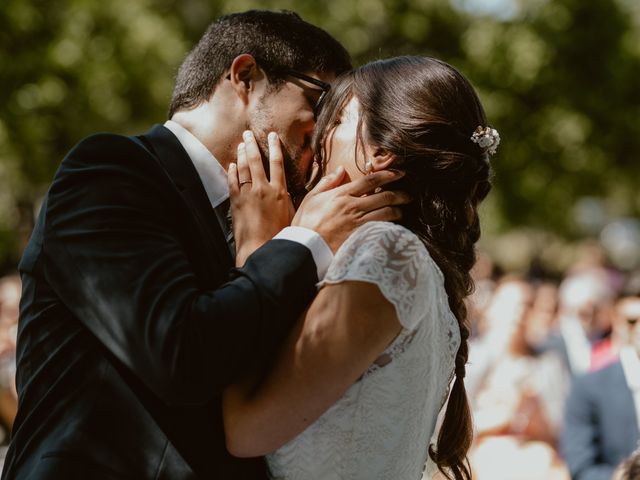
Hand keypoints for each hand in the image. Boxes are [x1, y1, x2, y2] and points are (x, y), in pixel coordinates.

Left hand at [228, 130, 293, 265]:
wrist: (259, 247)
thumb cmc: (279, 235)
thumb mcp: (292, 215)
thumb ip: (290, 200)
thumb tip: (288, 192)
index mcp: (279, 191)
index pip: (277, 163)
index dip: (275, 147)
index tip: (272, 136)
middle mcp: (263, 189)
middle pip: (256, 160)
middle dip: (252, 144)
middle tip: (248, 133)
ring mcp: (248, 194)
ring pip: (243, 168)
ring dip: (241, 154)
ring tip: (241, 144)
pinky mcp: (236, 202)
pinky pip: (232, 181)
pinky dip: (231, 171)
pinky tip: (231, 165)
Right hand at [292, 168, 409, 252]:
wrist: (304, 248)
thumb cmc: (305, 224)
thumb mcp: (311, 198)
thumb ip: (327, 182)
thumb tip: (340, 169)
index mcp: (342, 194)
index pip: (371, 180)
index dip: (388, 175)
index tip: (399, 173)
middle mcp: (353, 206)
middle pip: (385, 196)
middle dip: (401, 194)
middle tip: (408, 195)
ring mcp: (358, 223)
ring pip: (387, 213)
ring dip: (398, 211)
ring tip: (401, 211)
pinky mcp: (361, 238)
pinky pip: (382, 229)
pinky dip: (391, 226)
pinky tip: (394, 227)